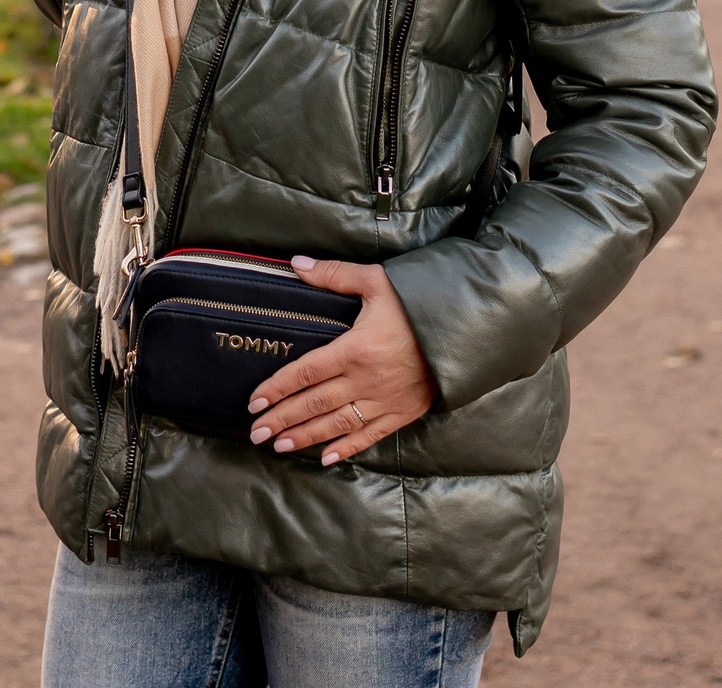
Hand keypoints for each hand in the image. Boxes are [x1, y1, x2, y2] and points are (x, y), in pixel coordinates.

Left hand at [246, 256, 435, 465]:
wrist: (467, 328)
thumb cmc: (419, 302)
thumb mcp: (377, 281)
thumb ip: (334, 275)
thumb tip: (296, 263)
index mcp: (356, 349)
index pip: (305, 373)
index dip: (277, 388)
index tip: (254, 402)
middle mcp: (366, 380)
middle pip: (315, 404)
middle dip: (282, 420)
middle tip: (255, 433)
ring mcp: (385, 400)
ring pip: (337, 425)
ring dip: (305, 437)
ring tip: (279, 446)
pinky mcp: (404, 412)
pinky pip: (370, 435)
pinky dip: (347, 448)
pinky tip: (326, 458)